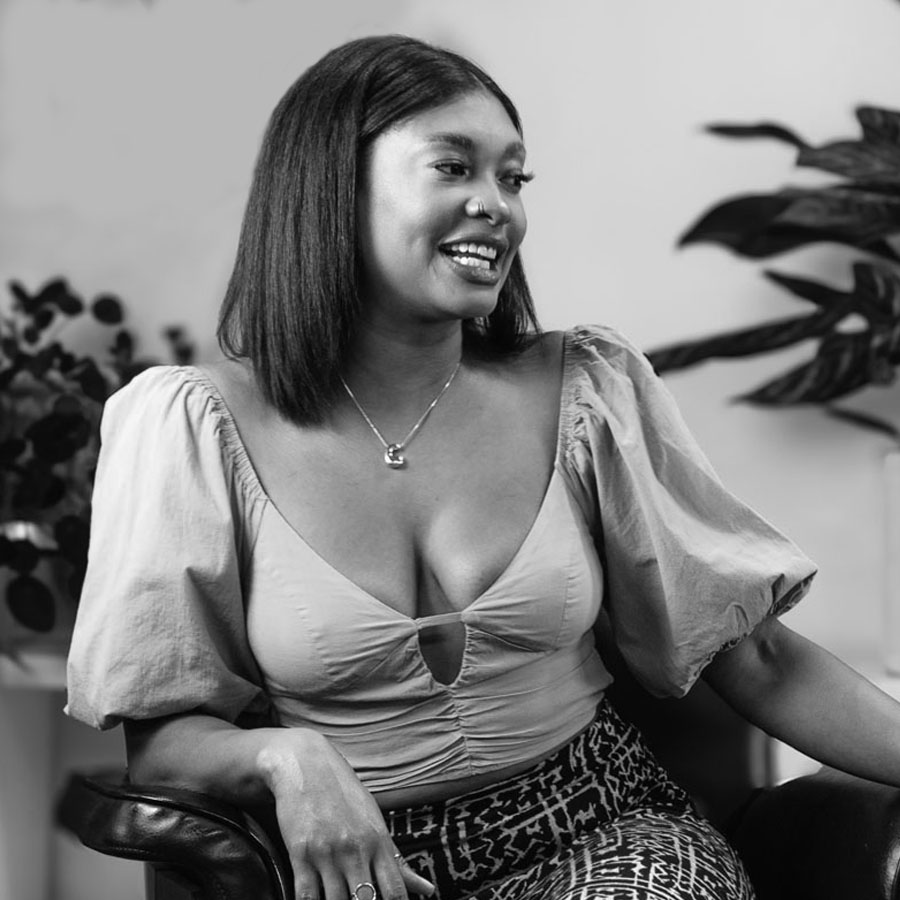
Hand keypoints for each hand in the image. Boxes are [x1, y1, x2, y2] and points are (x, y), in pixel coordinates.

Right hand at [257, 730, 435, 899]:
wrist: (306, 762)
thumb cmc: (343, 794)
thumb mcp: (374, 821)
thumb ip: (397, 860)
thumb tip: (428, 890)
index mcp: (378, 841)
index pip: (395, 891)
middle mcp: (355, 848)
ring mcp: (327, 851)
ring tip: (341, 899)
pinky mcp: (300, 852)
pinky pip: (306, 896)